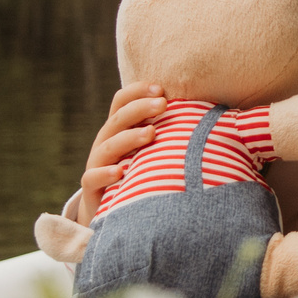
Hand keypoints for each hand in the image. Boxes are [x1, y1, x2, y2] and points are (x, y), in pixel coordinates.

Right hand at [76, 82, 165, 220]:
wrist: (110, 209)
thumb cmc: (139, 172)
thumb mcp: (149, 149)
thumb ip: (164, 130)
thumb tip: (205, 114)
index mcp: (118, 128)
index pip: (122, 101)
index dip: (138, 91)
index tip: (161, 89)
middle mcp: (105, 141)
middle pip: (118, 119)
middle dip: (141, 109)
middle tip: (163, 104)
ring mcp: (96, 164)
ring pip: (108, 146)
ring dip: (129, 138)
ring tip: (150, 133)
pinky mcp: (91, 188)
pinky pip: (92, 178)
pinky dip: (105, 174)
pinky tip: (120, 172)